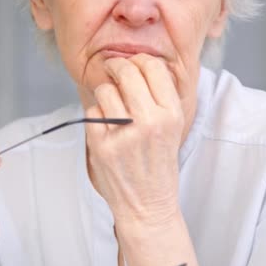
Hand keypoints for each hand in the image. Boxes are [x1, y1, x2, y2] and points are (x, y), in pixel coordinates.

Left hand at [85, 53, 189, 226]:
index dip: (139, 60)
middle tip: (112, 70)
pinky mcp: (101, 145)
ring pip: (105, 90)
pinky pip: (91, 112)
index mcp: (171, 114)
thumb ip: (160, 97)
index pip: (153, 67)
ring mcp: (124, 134)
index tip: (132, 64)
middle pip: (126, 72)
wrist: (148, 205)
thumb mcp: (173, 128)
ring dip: (105, 93)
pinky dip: (96, 116)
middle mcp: (149, 122)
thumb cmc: (159, 164)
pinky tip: (106, 127)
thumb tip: (139, 63)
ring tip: (112, 107)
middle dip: (116, 67)